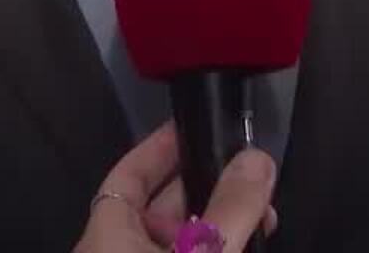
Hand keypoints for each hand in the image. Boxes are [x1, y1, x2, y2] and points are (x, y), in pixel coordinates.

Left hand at [76, 121, 278, 252]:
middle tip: (253, 181)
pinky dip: (211, 250)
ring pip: (177, 241)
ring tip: (262, 217)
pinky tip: (244, 244)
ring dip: (218, 225)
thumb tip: (257, 158)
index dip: (160, 149)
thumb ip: (230, 209)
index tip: (196, 129)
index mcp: (106, 235)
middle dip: (208, 189)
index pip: (126, 176)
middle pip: (158, 209)